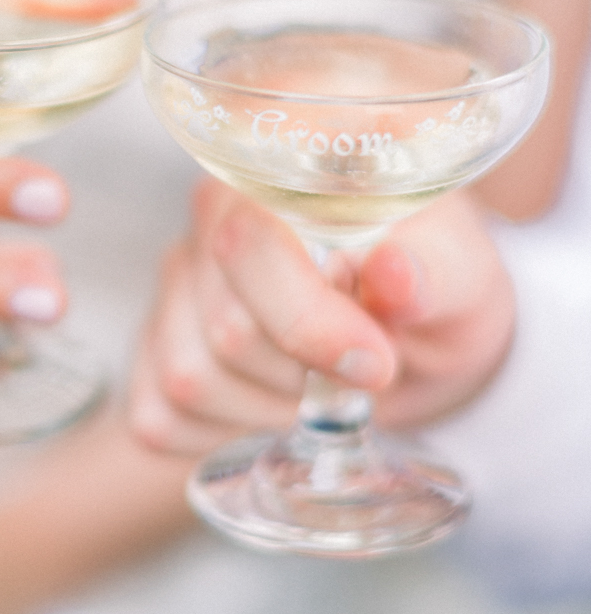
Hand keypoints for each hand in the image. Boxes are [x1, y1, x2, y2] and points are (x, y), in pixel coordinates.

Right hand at [128, 178, 514, 455]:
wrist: (414, 335)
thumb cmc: (436, 292)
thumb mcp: (464, 281)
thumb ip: (435, 274)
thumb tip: (395, 271)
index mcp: (278, 178)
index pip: (250, 248)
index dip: (309, 323)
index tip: (376, 364)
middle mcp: (209, 219)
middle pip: (226, 329)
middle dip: (304, 376)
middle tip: (360, 376)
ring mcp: (173, 285)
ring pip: (189, 380)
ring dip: (268, 411)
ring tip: (317, 389)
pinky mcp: (150, 351)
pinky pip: (160, 418)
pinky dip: (224, 435)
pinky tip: (270, 409)